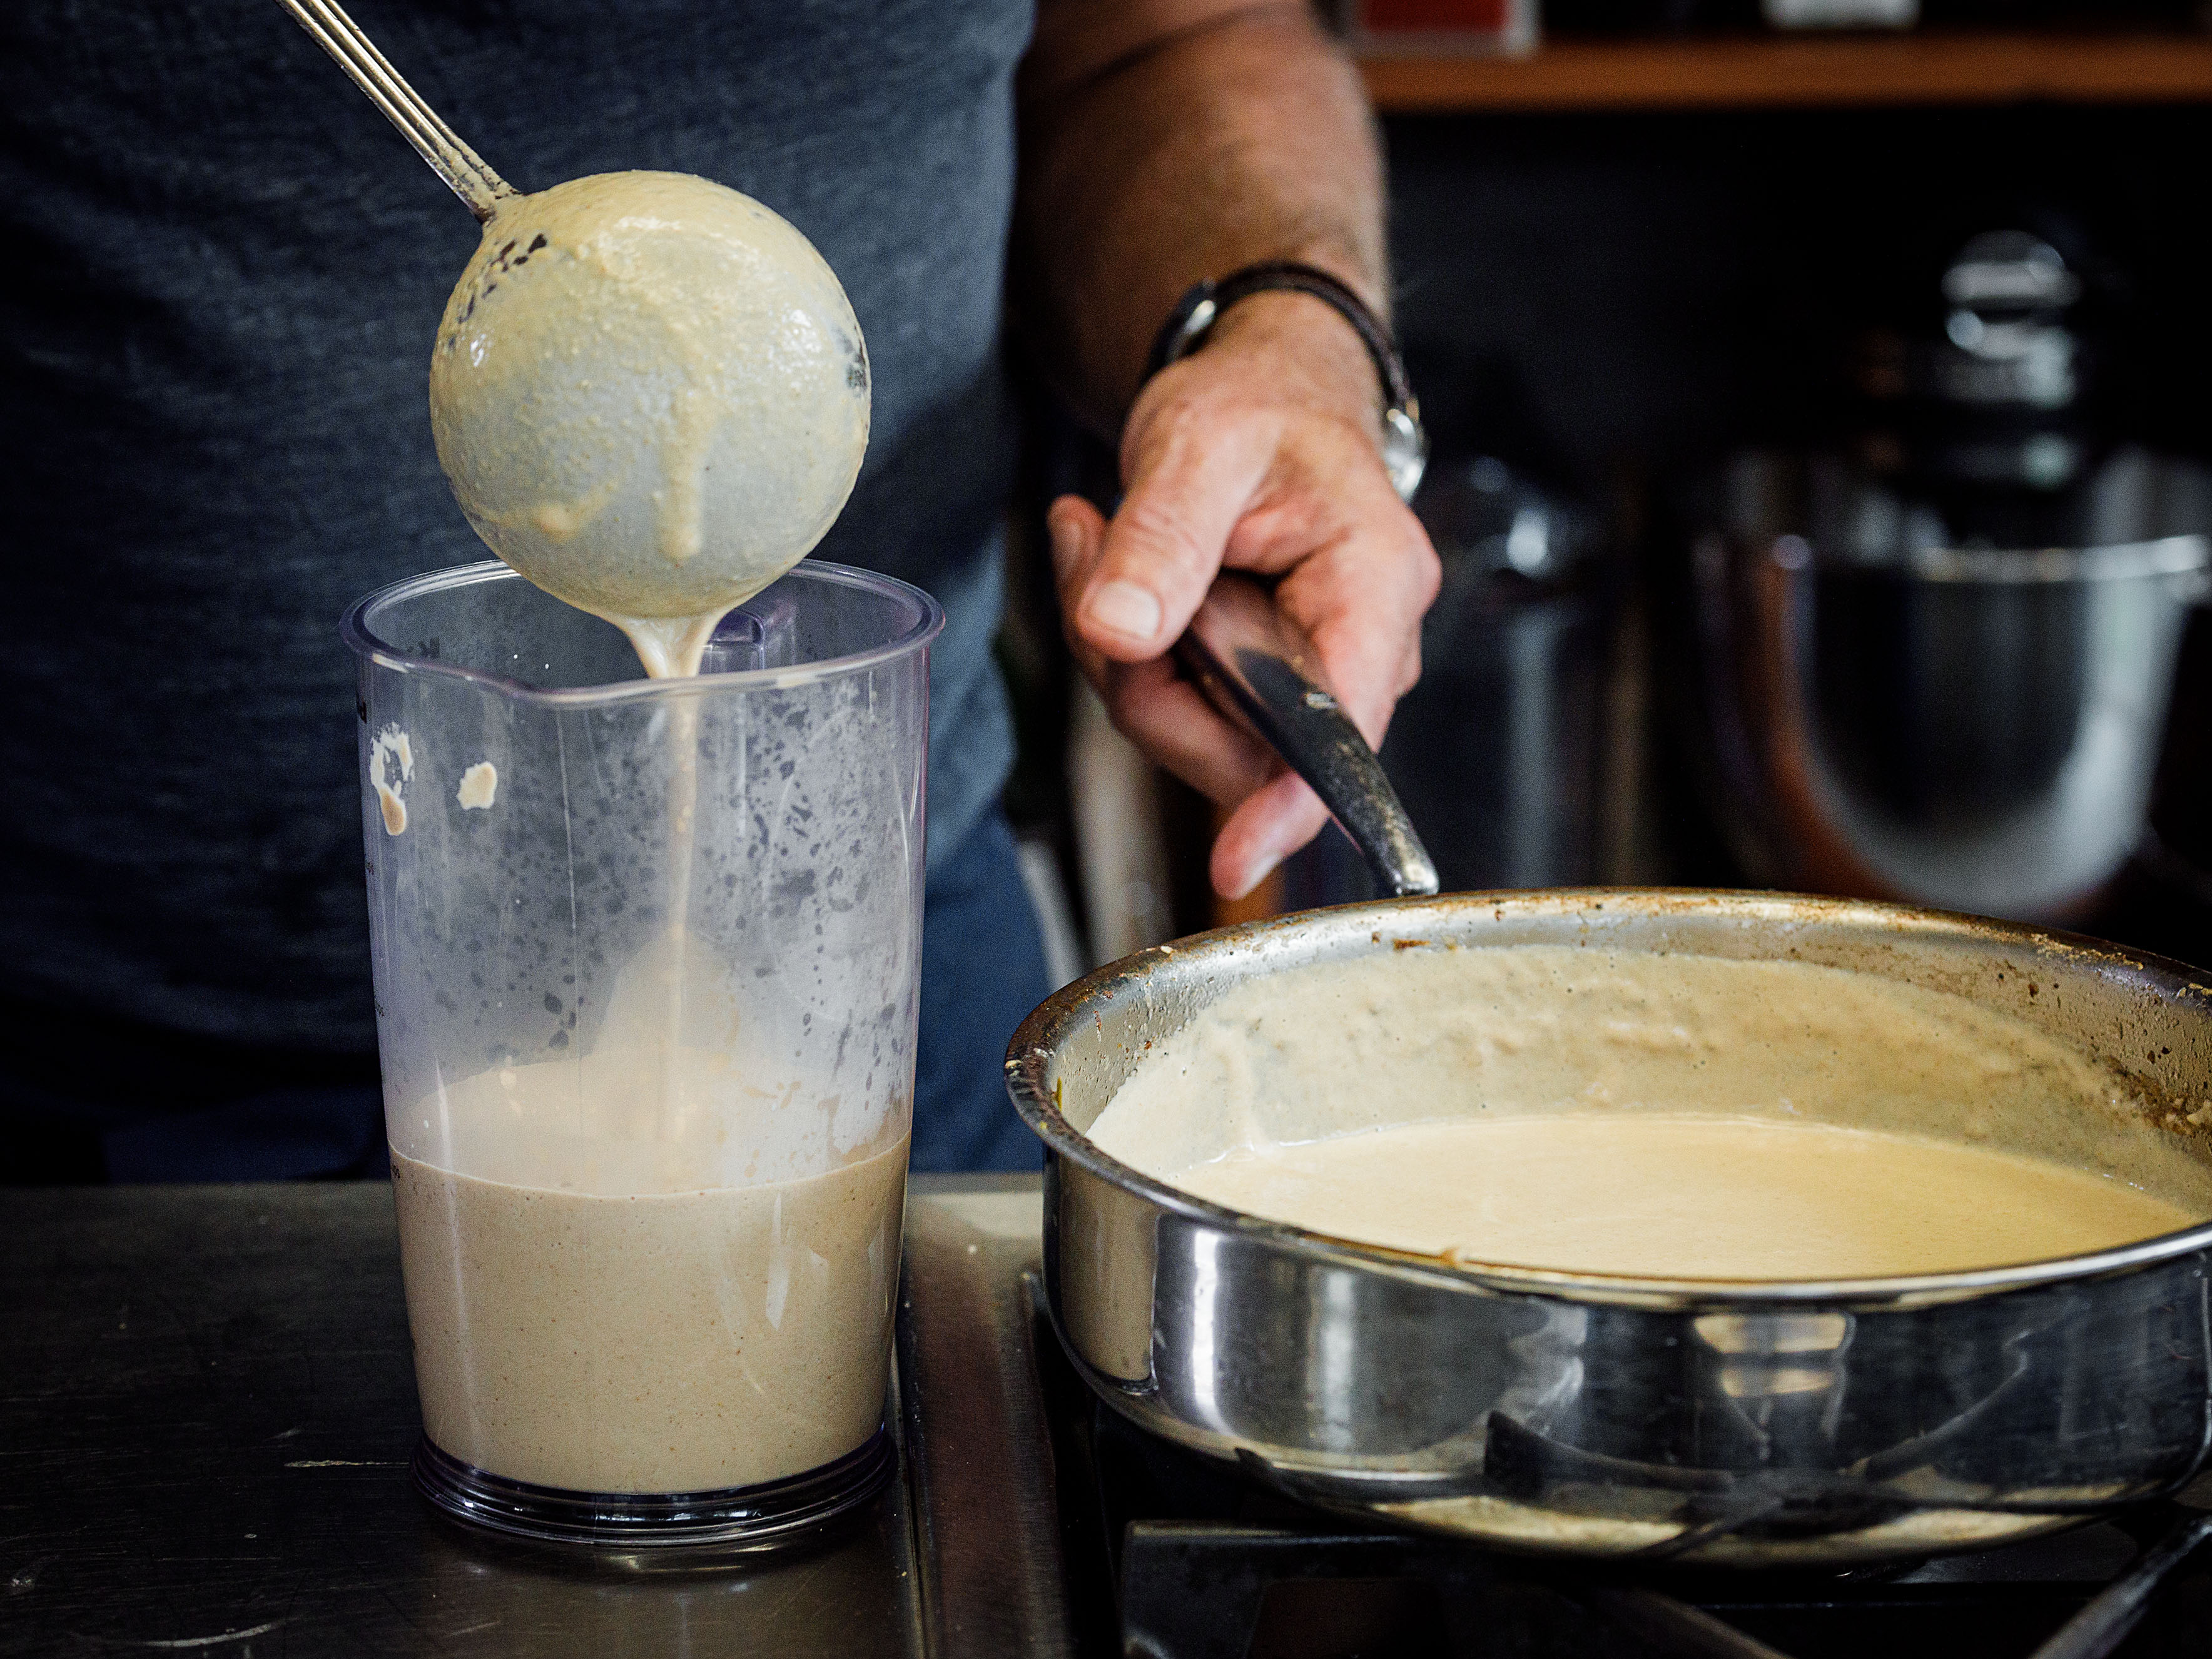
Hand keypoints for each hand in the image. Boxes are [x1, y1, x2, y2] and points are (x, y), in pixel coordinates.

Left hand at [1047, 291, 1440, 900]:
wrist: (1267, 394)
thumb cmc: (1259, 406)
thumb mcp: (1199, 443)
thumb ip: (1162, 538)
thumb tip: (1119, 633)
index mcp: (1374, 585)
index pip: (1343, 728)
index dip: (1286, 804)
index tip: (1235, 862)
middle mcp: (1362, 647)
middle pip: (1244, 745)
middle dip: (1146, 679)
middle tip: (1094, 560)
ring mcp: (1312, 676)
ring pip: (1197, 732)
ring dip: (1127, 659)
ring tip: (1103, 541)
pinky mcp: (1262, 688)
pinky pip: (1181, 711)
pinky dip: (1131, 654)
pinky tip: (1119, 572)